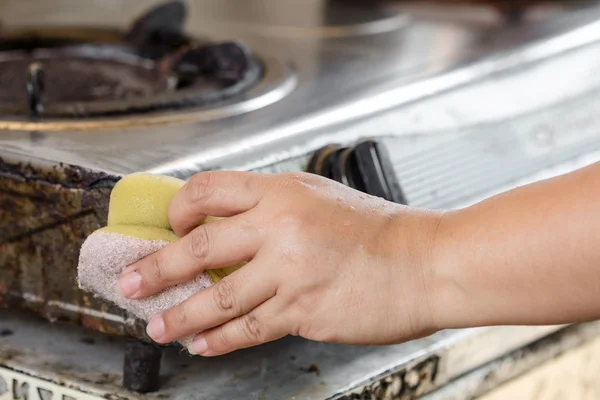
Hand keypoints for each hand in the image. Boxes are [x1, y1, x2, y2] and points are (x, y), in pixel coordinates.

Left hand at [118, 171, 444, 355]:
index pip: (209, 190)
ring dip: (179, 315)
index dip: (179, 210)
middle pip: (198, 246)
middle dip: (156, 268)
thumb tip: (227, 226)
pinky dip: (218, 339)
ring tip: (158, 326)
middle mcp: (280, 226)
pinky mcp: (302, 311)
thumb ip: (273, 207)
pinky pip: (247, 328)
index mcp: (283, 190)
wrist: (425, 263)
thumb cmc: (379, 231)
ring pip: (217, 298)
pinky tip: (202, 343)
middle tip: (132, 282)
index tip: (168, 228)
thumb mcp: (320, 197)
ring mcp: (289, 271)